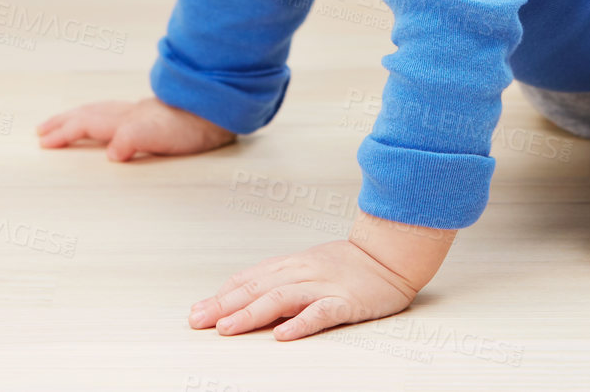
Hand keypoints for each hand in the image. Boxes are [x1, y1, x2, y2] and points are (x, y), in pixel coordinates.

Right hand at [35, 96, 235, 160]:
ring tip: (66, 123)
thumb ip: (132, 141)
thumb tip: (111, 153)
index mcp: (126, 120)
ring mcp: (142, 114)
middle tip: (41, 130)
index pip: (87, 124)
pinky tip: (110, 125)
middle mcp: (130, 114)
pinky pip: (118, 115)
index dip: (64, 133)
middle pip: (89, 114)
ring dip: (79, 117)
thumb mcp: (160, 137)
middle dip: (64, 122)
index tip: (42, 143)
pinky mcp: (154, 118)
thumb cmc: (191, 128)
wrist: (218, 113)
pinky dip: (102, 118)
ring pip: (102, 111)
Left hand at [188, 209, 456, 340]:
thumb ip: (280, 280)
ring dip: (251, 313)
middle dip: (224, 306)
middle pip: (258, 288)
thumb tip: (245, 298)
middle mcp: (303, 273)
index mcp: (293, 265)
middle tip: (198, 321)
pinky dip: (300, 324)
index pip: (250, 279)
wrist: (391, 254)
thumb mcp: (310, 265)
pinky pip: (321, 312)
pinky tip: (282, 335)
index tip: (197, 310)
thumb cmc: (350, 264)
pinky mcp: (346, 301)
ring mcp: (324, 286)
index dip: (222, 295)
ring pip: (282, 299)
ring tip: (228, 328)